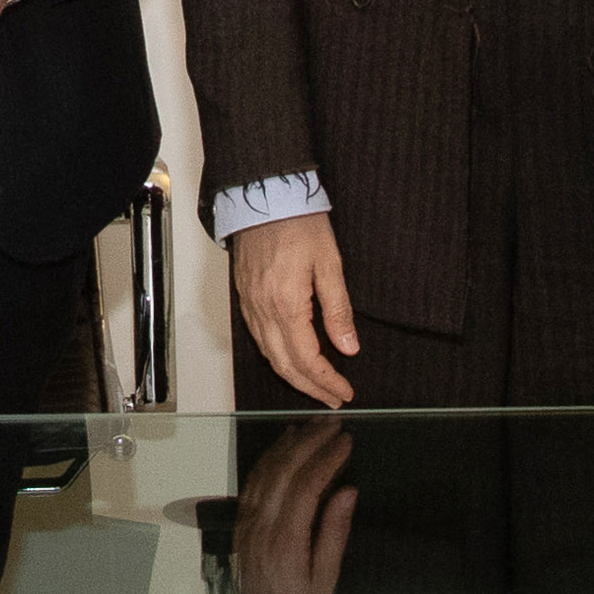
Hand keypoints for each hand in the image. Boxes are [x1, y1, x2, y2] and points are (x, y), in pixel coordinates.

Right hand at [233, 208, 363, 409]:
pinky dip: (276, 356)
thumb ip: (338, 309)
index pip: (308, 359)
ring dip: (293, 376)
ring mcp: (250, 305)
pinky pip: (258, 338)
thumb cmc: (297, 223)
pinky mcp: (245, 297)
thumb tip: (348, 346)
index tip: (345, 390)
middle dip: (311, 387)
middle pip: (285, 365)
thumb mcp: (329, 264)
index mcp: (286, 305)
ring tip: (316, 385)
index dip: (328, 380)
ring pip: (269, 355)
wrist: (264, 196)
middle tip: (333, 397)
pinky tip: (290, 358)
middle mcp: (263, 310)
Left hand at [238, 414, 358, 593]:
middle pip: (284, 471)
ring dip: (290, 443)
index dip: (327, 459)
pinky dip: (271, 456)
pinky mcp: (241, 518)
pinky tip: (286, 442)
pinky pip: (254, 480)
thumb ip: (335, 533)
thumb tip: (348, 490)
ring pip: (265, 470)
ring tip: (314, 425)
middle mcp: (261, 525)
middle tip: (334, 423)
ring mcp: (247, 520)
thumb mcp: (326, 577)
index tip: (347, 441)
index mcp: (286, 542)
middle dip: (310, 442)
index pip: (306, 487)